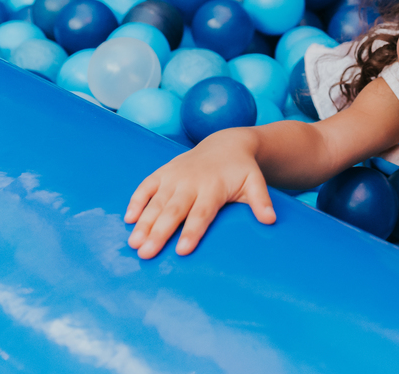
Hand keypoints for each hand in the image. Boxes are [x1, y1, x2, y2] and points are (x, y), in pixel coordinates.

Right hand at [124, 129, 276, 258]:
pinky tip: (128, 220)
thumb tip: (270, 220)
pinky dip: (136, 201)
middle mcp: (191, 182)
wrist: (227, 144)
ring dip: (143, 222)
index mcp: (213, 187)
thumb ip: (261, 201)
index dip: (192, 231)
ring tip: (133, 243)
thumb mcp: (256, 182)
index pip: (201, 213)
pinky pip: (146, 186)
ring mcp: (174, 176)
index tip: (182, 251)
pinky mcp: (163, 172)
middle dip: (159, 232)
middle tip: (145, 254)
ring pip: (156, 201)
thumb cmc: (241, 171)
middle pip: (173, 211)